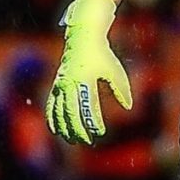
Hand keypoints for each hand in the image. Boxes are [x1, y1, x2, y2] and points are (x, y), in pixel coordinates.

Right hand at [45, 0, 132, 144]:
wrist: (82, 39)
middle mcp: (70, 83)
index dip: (93, 121)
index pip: (88, 106)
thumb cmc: (102, 55)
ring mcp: (60, 84)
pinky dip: (52, 119)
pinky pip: (50, 105)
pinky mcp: (56, 85)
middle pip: (71, 112)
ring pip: (59, 111)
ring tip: (73, 140)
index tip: (100, 131)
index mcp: (85, 79)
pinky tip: (56, 131)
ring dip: (65, 128)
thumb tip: (128, 106)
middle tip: (87, 140)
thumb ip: (122, 89)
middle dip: (78, 129)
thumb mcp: (115, 70)